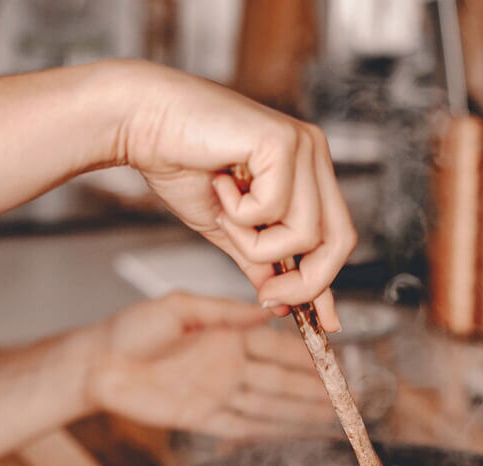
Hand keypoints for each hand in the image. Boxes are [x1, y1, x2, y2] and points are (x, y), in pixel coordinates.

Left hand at [87, 293, 334, 438]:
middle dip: (314, 392)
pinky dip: (269, 432)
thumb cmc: (131, 330)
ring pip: (269, 407)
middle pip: (281, 382)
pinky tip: (294, 435)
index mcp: (227, 336)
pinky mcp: (201, 418)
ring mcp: (218, 393)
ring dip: (300, 415)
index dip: (306, 359)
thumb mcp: (178, 308)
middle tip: (347, 400)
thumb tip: (268, 310)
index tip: (334, 365)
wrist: (97, 364)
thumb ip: (224, 312)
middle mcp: (229, 366)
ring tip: (333, 421)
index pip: (277, 350)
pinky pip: (243, 428)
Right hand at [114, 62, 357, 328]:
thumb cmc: (179, 164)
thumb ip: (259, 259)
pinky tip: (221, 184)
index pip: (336, 236)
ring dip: (255, 241)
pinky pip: (275, 209)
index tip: (323, 323)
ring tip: (225, 213)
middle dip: (305, 281)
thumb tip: (281, 298)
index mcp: (306, 171)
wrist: (143, 124)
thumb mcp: (227, 228)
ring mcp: (303, 146)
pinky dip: (241, 214)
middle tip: (268, 295)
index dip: (328, 283)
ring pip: (305, 232)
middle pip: (339, 239)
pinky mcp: (284, 141)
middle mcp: (313, 154)